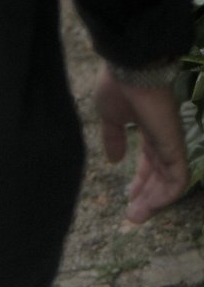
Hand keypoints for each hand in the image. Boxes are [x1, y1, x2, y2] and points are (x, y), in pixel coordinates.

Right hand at [94, 66, 189, 223]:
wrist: (130, 69)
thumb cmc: (118, 86)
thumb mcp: (109, 116)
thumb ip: (113, 138)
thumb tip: (113, 159)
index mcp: (148, 130)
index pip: (150, 163)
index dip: (140, 182)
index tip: (128, 199)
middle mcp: (162, 139)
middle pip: (159, 176)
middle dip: (147, 197)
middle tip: (133, 216)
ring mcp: (170, 144)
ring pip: (169, 182)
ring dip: (154, 201)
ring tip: (136, 216)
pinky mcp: (175, 147)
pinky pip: (177, 179)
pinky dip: (166, 195)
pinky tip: (151, 205)